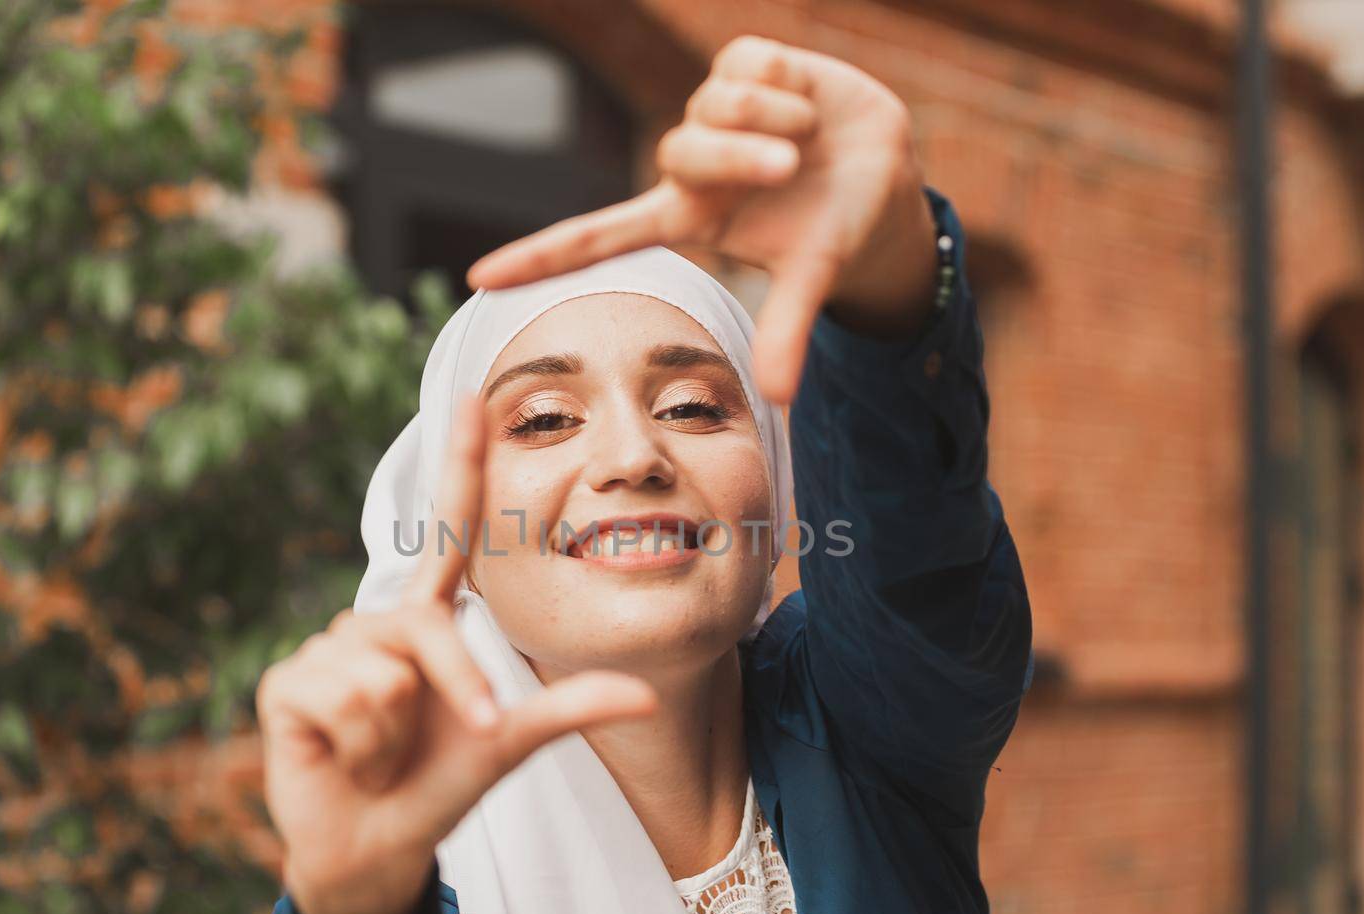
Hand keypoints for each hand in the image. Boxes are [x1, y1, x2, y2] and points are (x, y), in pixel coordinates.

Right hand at [257, 396, 658, 913]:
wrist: (378, 846)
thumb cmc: (442, 782)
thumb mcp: (510, 741)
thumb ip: (570, 708)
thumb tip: (646, 694)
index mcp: (430, 621)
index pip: (447, 532)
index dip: (460, 465)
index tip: (474, 398)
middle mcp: (378, 623)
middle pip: (432, 634)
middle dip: (456, 695)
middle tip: (434, 747)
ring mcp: (327, 649)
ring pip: (388, 676)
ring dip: (396, 733)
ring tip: (380, 751)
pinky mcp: (286, 684)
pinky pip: (345, 700)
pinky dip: (358, 745)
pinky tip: (343, 755)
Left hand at [465, 36, 938, 403]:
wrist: (885, 171)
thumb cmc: (834, 229)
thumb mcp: (810, 278)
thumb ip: (786, 330)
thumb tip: (779, 398)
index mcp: (689, 217)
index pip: (597, 238)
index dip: (539, 257)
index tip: (478, 278)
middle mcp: (689, 164)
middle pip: (680, 150)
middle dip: (739, 157)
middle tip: (790, 168)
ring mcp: (712, 112)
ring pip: (716, 103)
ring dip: (771, 122)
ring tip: (804, 142)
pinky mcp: (743, 65)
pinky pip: (748, 67)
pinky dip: (787, 88)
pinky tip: (804, 104)